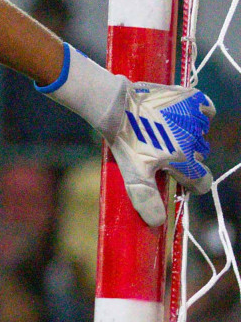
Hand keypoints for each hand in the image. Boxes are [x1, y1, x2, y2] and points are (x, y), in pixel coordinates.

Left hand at [108, 83, 214, 226]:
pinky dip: (200, 111)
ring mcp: (193, 119)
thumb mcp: (133, 173)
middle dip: (185, 156)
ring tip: (166, 130)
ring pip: (201, 133)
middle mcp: (195, 142)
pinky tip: (184, 115)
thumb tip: (158, 222)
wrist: (114, 104)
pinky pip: (206, 107)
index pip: (202, 182)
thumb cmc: (124, 140)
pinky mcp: (189, 98)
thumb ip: (146, 198)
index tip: (178, 178)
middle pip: (199, 156)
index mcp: (185, 161)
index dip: (191, 183)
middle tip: (163, 150)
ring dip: (189, 134)